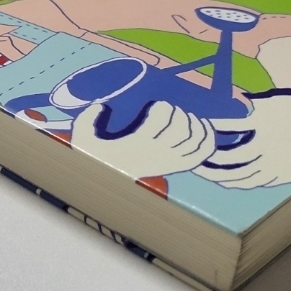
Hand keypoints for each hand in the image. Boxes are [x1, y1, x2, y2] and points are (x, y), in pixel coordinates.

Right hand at [70, 101, 215, 178]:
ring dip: (194, 123)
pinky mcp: (177, 167)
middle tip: (171, 110)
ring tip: (186, 117)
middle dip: (179, 112)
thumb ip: (86, 119)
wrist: (106, 185)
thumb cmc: (96, 158)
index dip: (164, 107)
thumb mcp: (82, 139)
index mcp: (136, 143)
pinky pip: (202, 153)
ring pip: (195, 138)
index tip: (156, 105)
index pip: (162, 118)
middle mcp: (156, 153)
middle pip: (182, 126)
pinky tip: (205, 127)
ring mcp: (169, 161)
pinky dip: (208, 139)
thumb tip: (100, 105)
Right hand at [193, 94, 290, 188]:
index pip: (248, 182)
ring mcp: (267, 141)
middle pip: (238, 174)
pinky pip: (234, 127)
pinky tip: (207, 125)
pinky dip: (218, 127)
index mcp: (282, 171)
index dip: (227, 181)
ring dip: (213, 156)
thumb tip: (261, 183)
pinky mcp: (262, 121)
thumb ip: (280, 174)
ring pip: (234, 157)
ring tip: (200, 151)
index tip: (213, 177)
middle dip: (214, 174)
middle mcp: (274, 160)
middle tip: (197, 168)